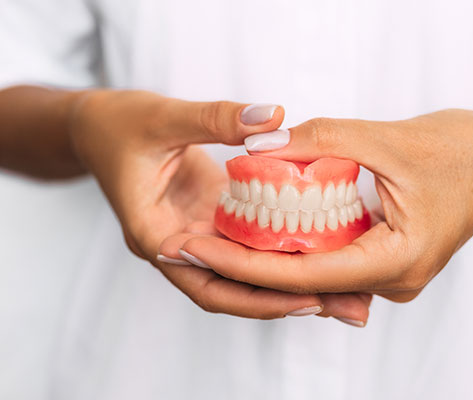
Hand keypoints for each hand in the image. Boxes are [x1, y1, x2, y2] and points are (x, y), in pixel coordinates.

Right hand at [68, 90, 370, 320]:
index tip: (304, 298)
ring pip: (244, 271)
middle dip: (284, 300)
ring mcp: (196, 234)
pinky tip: (317, 246)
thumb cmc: (120, 123)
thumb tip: (273, 118)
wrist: (99, 127)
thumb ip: (215, 118)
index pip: (207, 283)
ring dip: (287, 281)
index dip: (254, 297)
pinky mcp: (210, 218)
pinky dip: (279, 249)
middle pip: (234, 288)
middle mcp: (179, 245)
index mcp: (156, 234)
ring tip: (340, 289)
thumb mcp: (164, 117)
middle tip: (340, 304)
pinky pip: (247, 243)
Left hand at [173, 110, 472, 301]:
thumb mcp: (383, 137)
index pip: (304, 276)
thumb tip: (254, 144)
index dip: (244, 263)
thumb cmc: (459, 146)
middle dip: (247, 263)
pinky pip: (334, 261)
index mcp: (399, 262)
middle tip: (193, 241)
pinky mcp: (388, 259)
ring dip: (271, 256)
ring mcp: (393, 274)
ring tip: (217, 235)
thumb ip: (317, 140)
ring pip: (318, 275)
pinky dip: (299, 247)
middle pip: (304, 283)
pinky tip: (263, 229)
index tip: (197, 246)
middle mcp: (395, 280)